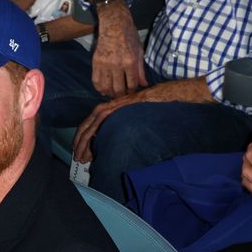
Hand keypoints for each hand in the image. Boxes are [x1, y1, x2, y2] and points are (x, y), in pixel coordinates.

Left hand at [72, 78, 212, 162]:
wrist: (173, 93)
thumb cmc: (160, 106)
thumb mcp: (139, 119)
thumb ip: (128, 127)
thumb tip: (122, 143)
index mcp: (115, 109)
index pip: (94, 124)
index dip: (85, 138)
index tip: (81, 152)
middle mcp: (112, 105)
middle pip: (89, 124)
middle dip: (81, 142)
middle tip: (77, 157)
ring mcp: (116, 103)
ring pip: (93, 123)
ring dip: (85, 140)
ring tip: (81, 156)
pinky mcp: (122, 104)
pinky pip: (104, 117)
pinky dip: (95, 130)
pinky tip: (91, 142)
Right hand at [90, 2, 146, 97]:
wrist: (114, 25)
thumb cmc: (129, 37)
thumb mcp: (139, 52)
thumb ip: (140, 70)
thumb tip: (144, 84)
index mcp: (130, 61)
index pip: (131, 84)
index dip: (132, 91)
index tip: (131, 91)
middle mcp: (117, 64)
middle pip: (118, 89)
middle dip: (121, 94)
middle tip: (122, 94)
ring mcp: (105, 64)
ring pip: (106, 87)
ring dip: (110, 93)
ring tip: (113, 93)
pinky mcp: (96, 63)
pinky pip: (96, 81)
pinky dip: (99, 88)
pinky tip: (104, 89)